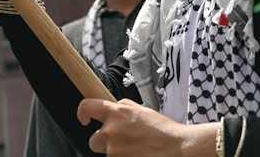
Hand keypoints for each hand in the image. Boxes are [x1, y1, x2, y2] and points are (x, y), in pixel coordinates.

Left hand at [77, 99, 215, 156]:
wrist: (177, 148)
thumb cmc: (163, 131)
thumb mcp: (143, 111)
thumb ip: (125, 108)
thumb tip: (115, 107)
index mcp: (118, 113)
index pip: (87, 106)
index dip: (82, 113)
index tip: (84, 119)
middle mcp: (111, 131)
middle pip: (93, 140)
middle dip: (104, 142)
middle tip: (123, 143)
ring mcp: (113, 150)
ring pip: (106, 153)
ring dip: (117, 152)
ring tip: (136, 150)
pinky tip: (138, 155)